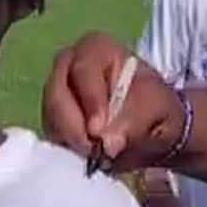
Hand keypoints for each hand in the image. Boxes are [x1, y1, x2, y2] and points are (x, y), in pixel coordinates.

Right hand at [41, 32, 184, 171]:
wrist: (151, 128)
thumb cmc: (153, 106)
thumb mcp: (156, 109)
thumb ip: (134, 122)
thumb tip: (108, 145)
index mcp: (97, 49)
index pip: (84, 69)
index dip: (90, 101)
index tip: (98, 131)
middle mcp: (69, 65)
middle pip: (57, 93)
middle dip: (74, 126)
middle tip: (95, 150)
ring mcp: (56, 92)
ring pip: (51, 118)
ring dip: (71, 141)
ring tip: (96, 155)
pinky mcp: (52, 120)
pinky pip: (51, 136)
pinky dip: (67, 150)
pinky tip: (86, 157)